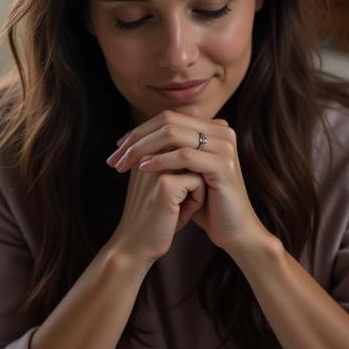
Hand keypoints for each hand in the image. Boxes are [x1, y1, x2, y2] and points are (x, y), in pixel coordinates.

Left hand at [106, 110, 266, 252]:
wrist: (233, 230)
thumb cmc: (207, 205)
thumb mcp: (185, 173)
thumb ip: (170, 151)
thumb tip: (138, 136)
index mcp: (213, 128)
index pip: (168, 118)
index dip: (139, 131)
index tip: (117, 148)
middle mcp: (222, 131)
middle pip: (168, 121)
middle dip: (137, 138)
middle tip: (116, 157)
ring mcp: (224, 145)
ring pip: (173, 134)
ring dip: (143, 148)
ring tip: (125, 163)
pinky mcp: (223, 164)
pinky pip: (184, 155)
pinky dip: (160, 160)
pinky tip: (143, 169)